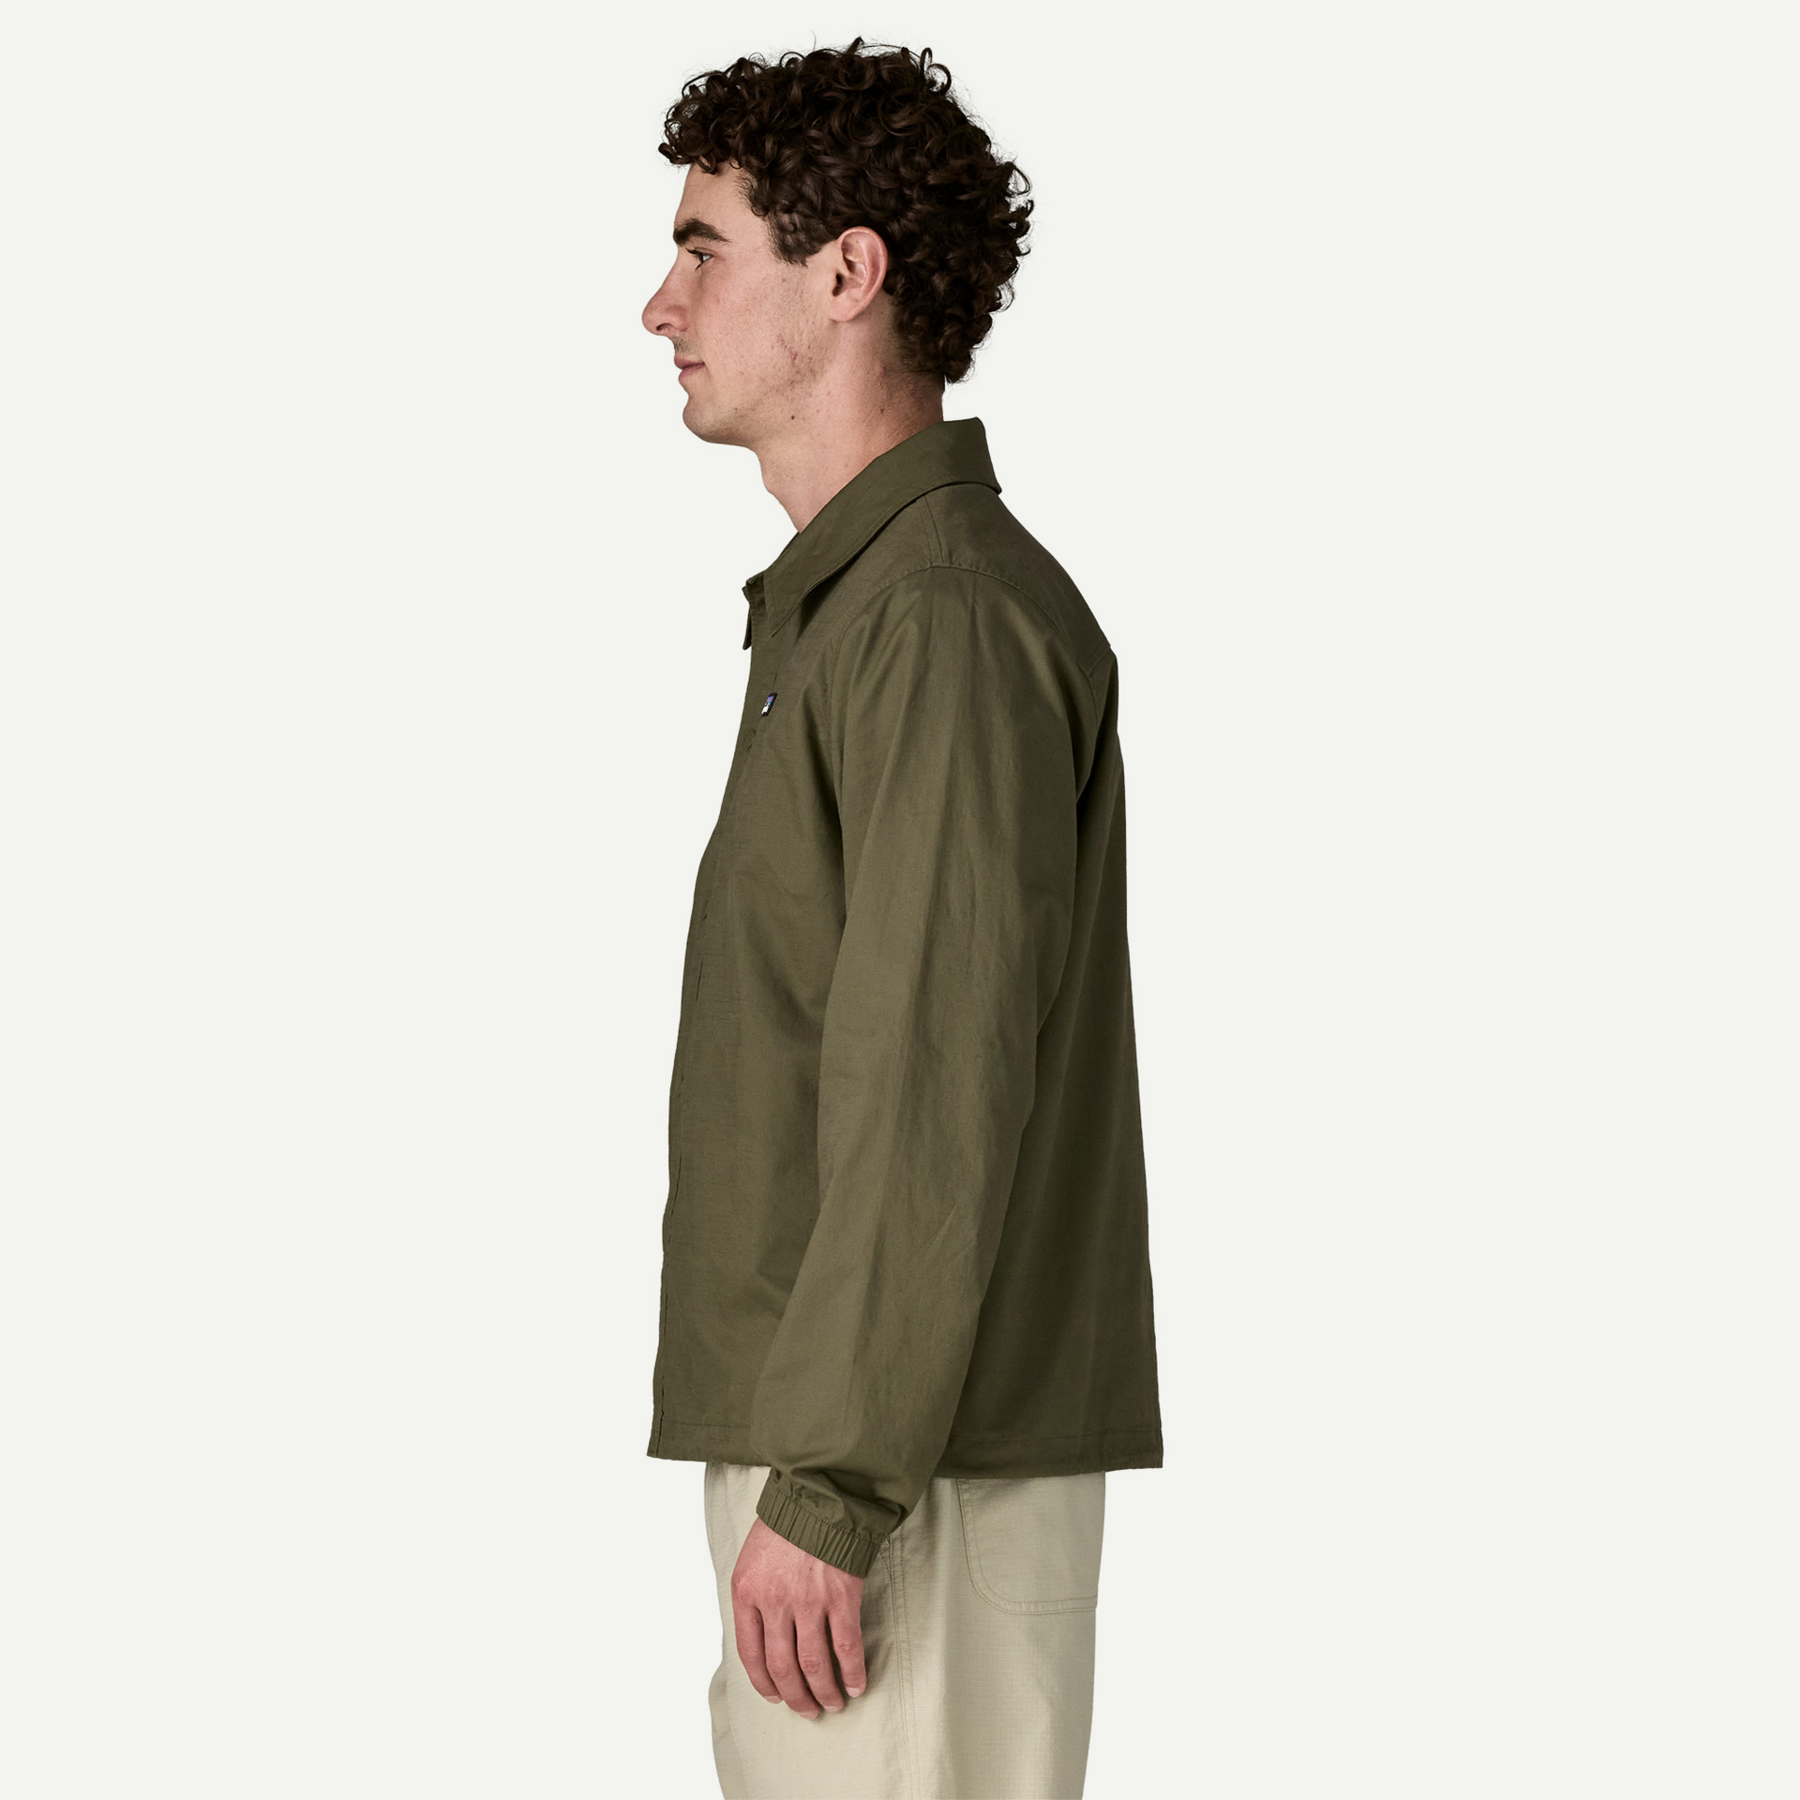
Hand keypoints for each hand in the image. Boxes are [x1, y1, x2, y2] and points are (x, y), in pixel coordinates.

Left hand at [730, 1518, 867, 1717]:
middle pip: (783, 1667)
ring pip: (814, 1664)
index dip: (764, 1684)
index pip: (750, 1655)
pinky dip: (852, 1672)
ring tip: (832, 1704)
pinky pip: (846, 1646)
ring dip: (823, 1692)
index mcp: (747, 1593)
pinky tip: (856, 1685)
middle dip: (795, 1697)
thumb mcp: (751, 1559)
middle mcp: (775, 1602)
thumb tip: (761, 1639)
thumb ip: (753, 1598)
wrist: (820, 1494)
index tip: (775, 1697)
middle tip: (806, 1710)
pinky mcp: (841, 1596)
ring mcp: (809, 1601)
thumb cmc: (785, 1525)